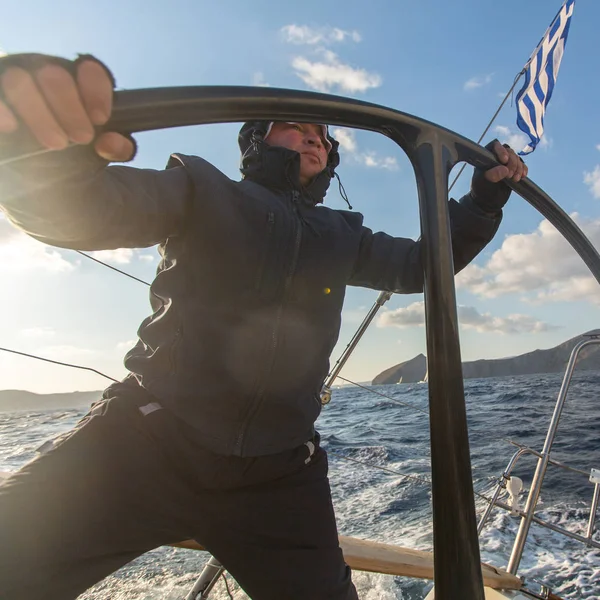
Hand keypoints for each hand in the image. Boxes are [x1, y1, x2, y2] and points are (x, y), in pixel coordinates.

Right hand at [0, 54, 133, 161]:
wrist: (45, 176)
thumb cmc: (78, 156)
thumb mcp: (103, 153)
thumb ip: (119, 147)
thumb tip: (111, 143)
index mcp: (79, 84)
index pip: (91, 71)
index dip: (96, 92)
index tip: (101, 119)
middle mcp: (45, 75)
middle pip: (54, 75)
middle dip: (70, 108)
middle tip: (82, 138)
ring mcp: (14, 83)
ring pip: (19, 80)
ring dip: (39, 113)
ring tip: (56, 144)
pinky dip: (1, 110)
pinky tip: (12, 127)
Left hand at [470, 139, 527, 214]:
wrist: (488, 202)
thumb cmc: (482, 190)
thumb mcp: (484, 183)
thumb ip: (492, 175)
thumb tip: (504, 169)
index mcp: (486, 157)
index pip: (495, 146)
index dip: (501, 151)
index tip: (504, 160)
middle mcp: (496, 157)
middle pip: (509, 152)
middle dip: (512, 163)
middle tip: (509, 175)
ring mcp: (506, 163)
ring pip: (517, 158)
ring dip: (518, 167)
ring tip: (514, 179)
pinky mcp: (514, 170)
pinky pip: (522, 165)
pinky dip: (523, 169)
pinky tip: (522, 176)